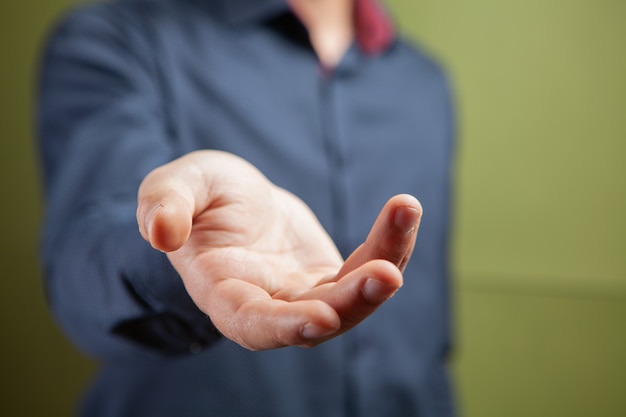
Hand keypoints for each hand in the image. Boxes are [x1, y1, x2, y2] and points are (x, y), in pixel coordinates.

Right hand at [137, 151, 421, 349]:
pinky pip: (368, 265)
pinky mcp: (331, 276)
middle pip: (317, 319)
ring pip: (352, 296)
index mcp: (225, 293)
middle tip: (387, 274)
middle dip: (353, 301)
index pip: (254, 323)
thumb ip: (164, 205)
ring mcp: (306, 294)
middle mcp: (270, 305)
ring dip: (384, 264)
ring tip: (405, 213)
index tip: (322, 317)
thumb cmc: (198, 198)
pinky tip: (404, 210)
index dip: (286, 325)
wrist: (233, 202)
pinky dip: (389, 242)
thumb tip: (159, 232)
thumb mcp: (173, 187)